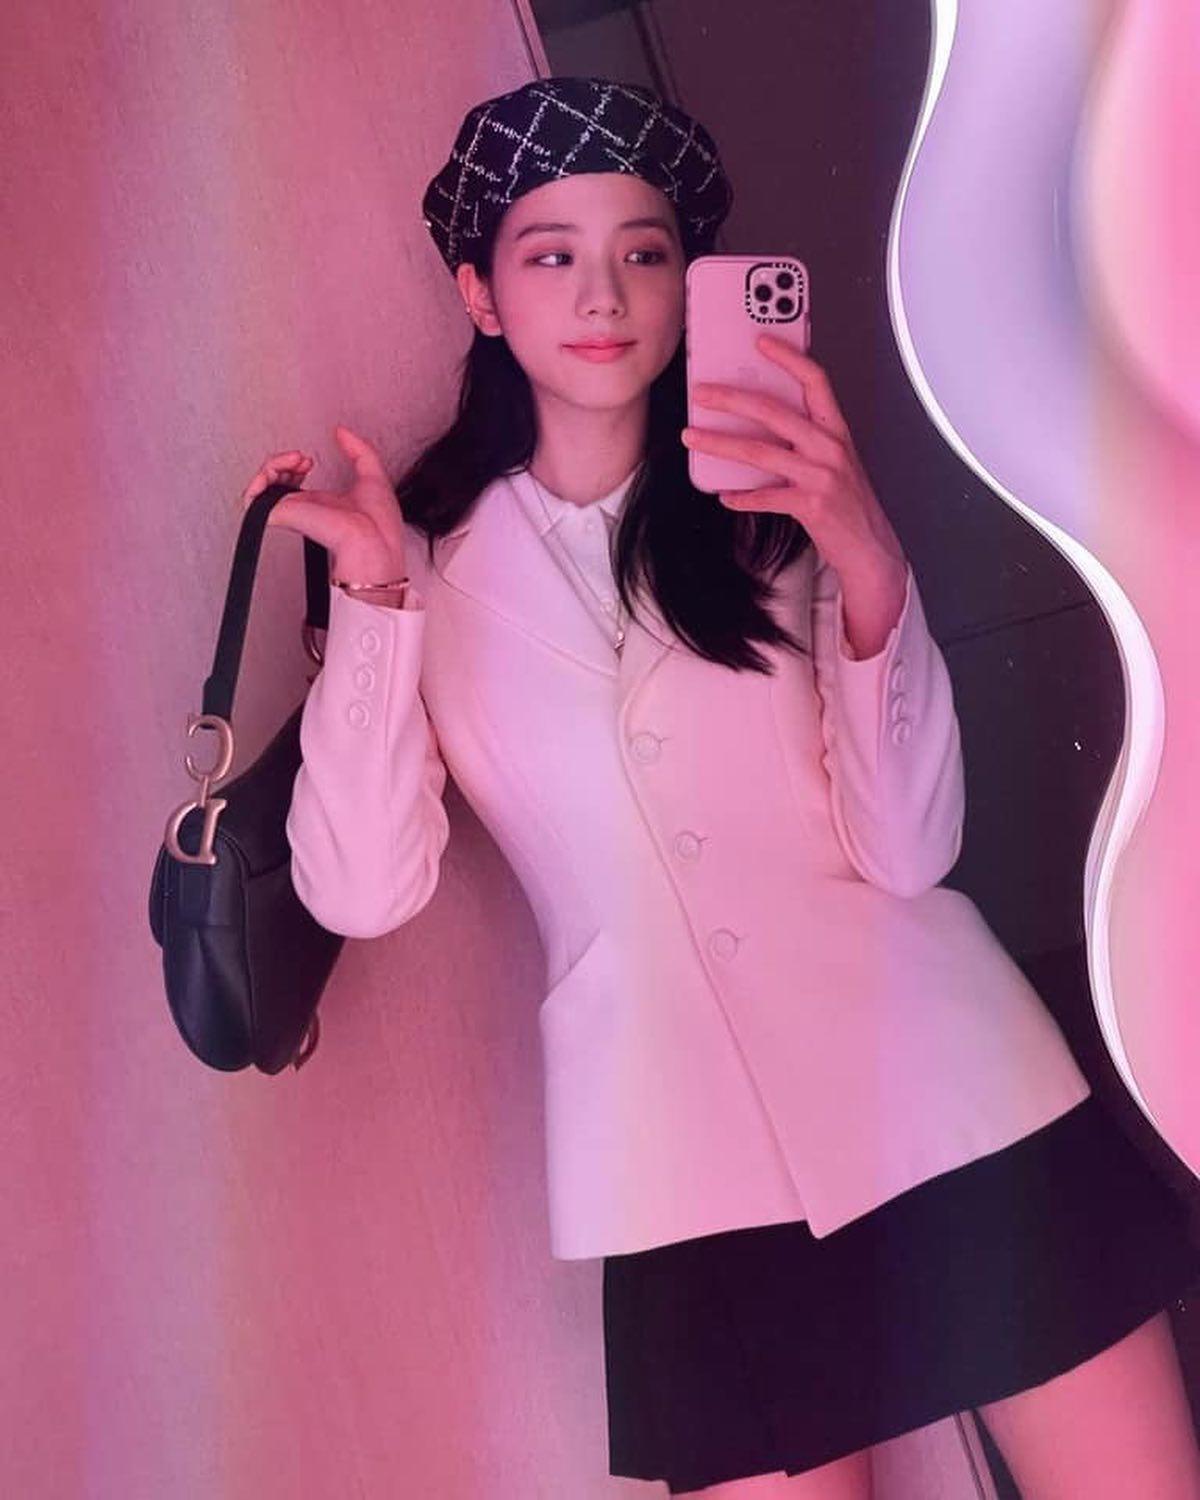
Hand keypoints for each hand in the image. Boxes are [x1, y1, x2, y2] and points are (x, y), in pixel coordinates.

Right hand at [237, 424, 406, 580]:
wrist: (372, 540)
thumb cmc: (376, 524)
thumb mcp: (372, 474)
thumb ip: (358, 450)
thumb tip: (341, 432)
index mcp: (319, 504)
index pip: (292, 481)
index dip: (294, 464)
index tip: (310, 460)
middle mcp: (302, 509)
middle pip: (273, 481)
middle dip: (282, 461)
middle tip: (302, 458)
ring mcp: (291, 511)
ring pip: (260, 485)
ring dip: (273, 463)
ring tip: (296, 459)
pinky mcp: (282, 514)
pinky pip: (252, 497)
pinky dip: (260, 476)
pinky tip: (284, 467)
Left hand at [681, 332, 906, 592]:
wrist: (870, 547)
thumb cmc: (846, 502)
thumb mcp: (832, 461)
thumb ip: (803, 439)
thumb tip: (755, 423)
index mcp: (836, 430)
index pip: (814, 381)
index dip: (788, 357)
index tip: (760, 341)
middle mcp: (830, 447)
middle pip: (775, 411)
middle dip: (732, 398)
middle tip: (701, 393)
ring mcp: (821, 476)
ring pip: (760, 452)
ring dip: (720, 443)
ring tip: (692, 436)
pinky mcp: (811, 505)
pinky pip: (765, 497)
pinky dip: (741, 497)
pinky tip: (724, 496)